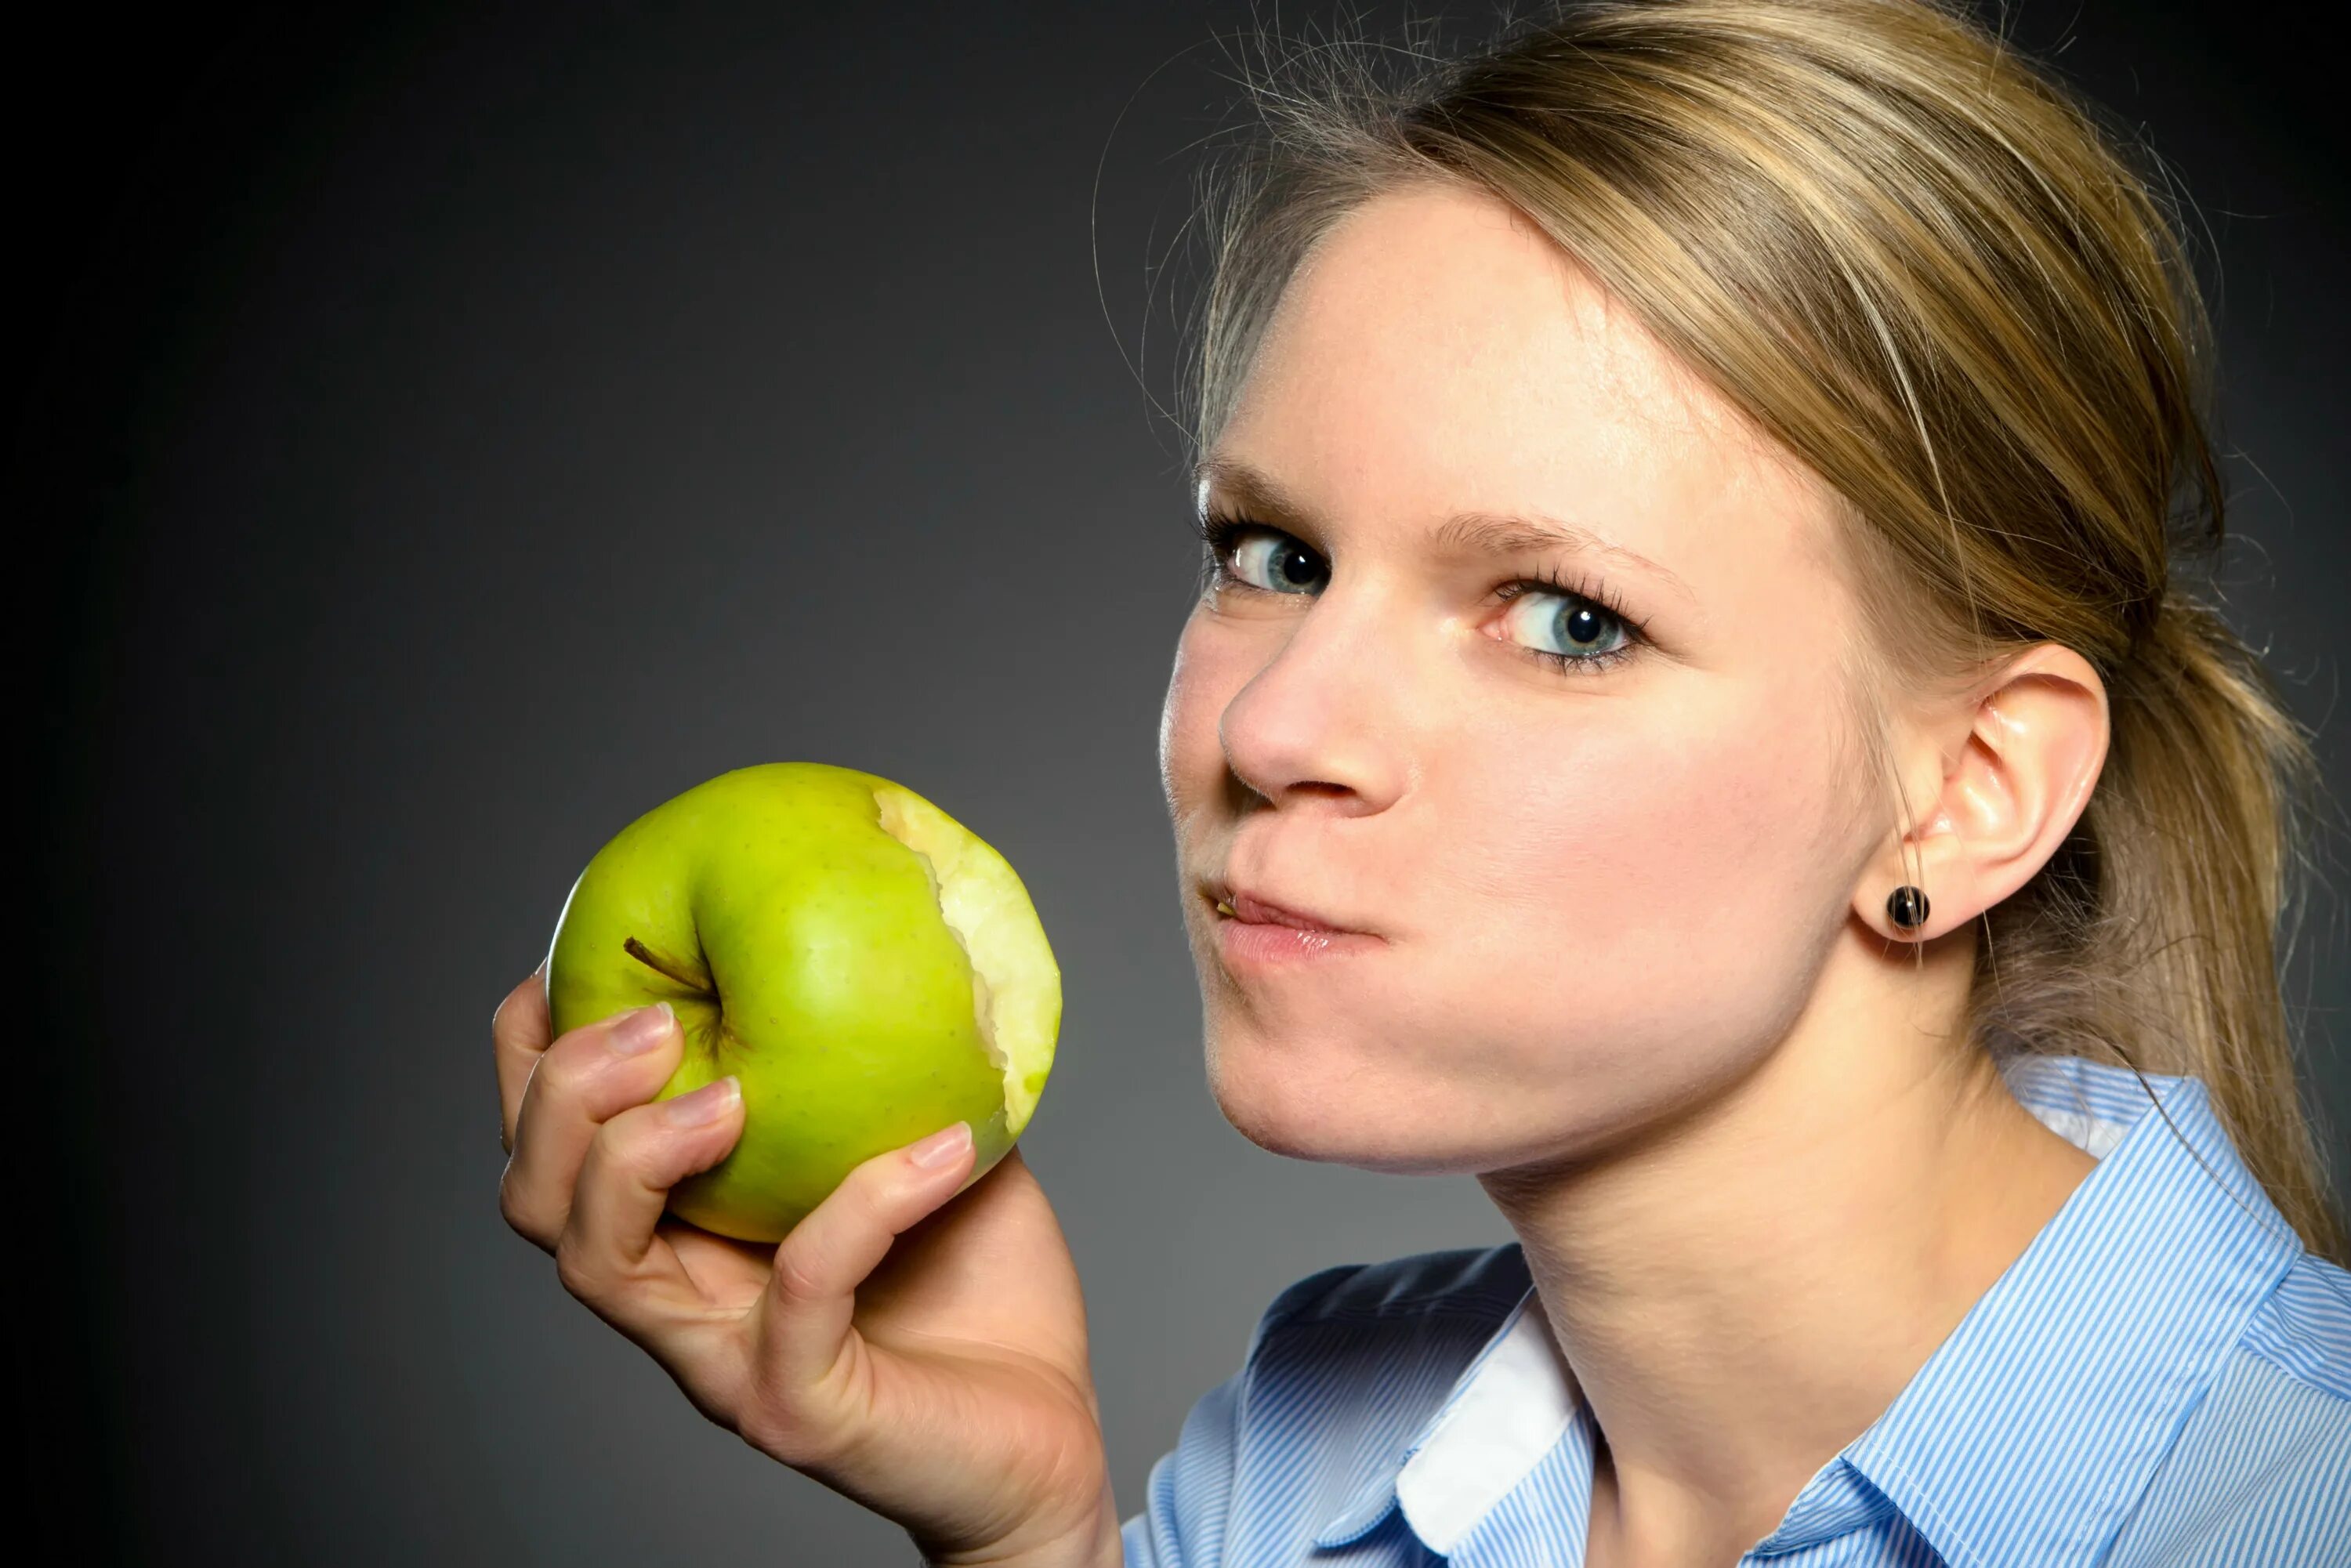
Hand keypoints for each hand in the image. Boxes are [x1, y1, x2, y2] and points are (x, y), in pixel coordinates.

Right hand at [492, 969, 1119, 1566]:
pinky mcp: (800, 1409)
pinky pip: (798, 1295)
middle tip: (652, 1023)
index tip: (581, 950)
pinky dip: (861, 1205)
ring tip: (732, 1091)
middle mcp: (678, 1297)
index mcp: (686, 1228)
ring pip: (599, 1264)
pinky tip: (940, 1150)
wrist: (1047, 1439)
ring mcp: (725, 1361)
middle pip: (535, 1201)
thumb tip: (894, 915)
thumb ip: (882, 1052)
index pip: (554, 1143)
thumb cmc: (981, 1289)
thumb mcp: (921, 1132)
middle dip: (562, 1096)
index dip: (534, 1049)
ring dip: (642, 1155)